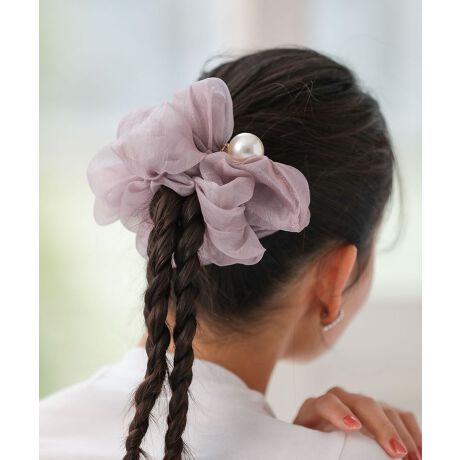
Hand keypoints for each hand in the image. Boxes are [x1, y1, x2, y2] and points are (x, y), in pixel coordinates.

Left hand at [293, 386, 421, 458]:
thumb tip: (337, 454)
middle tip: (396, 451)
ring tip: (413, 458)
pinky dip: (411, 431)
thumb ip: (319, 450)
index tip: (353, 427)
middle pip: (362, 403)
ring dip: (401, 433)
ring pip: (384, 408)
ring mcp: (360, 403)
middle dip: (381, 426)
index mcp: (315, 409)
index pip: (327, 402)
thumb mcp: (309, 447)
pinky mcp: (377, 411)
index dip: (338, 412)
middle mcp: (339, 399)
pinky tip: (419, 451)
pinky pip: (399, 414)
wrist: (313, 439)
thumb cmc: (309, 447)